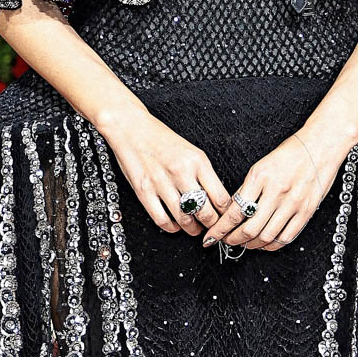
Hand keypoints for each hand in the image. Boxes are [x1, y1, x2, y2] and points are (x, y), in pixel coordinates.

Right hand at [102, 110, 230, 236]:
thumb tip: (215, 199)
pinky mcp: (144, 191)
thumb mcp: (190, 151)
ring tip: (194, 228)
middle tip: (212, 228)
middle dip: (211, 225)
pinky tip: (175, 225)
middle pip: (205, 212)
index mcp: (197, 160)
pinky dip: (171, 228)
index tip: (225, 218)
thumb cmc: (161, 138)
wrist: (132, 127)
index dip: (225, 214)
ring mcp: (161, 182)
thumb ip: (203, 174)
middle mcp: (181, 172)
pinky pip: (162, 219)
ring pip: (184, 219)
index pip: (220, 197)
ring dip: (192, 229)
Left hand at [202, 131, 341, 252]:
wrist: (321, 145)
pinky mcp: (306, 212)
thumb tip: (233, 210)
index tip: (212, 236)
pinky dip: (272, 245)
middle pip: (249, 228)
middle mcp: (276, 191)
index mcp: (260, 176)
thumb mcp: (262, 165)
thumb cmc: (291, 152)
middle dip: (233, 239)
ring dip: (251, 244)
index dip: (220, 228)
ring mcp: (293, 203)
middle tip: (225, 241)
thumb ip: (248, 188)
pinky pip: (286, 237)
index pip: (235, 211)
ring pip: (266, 236)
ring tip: (243, 243)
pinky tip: (264, 244)